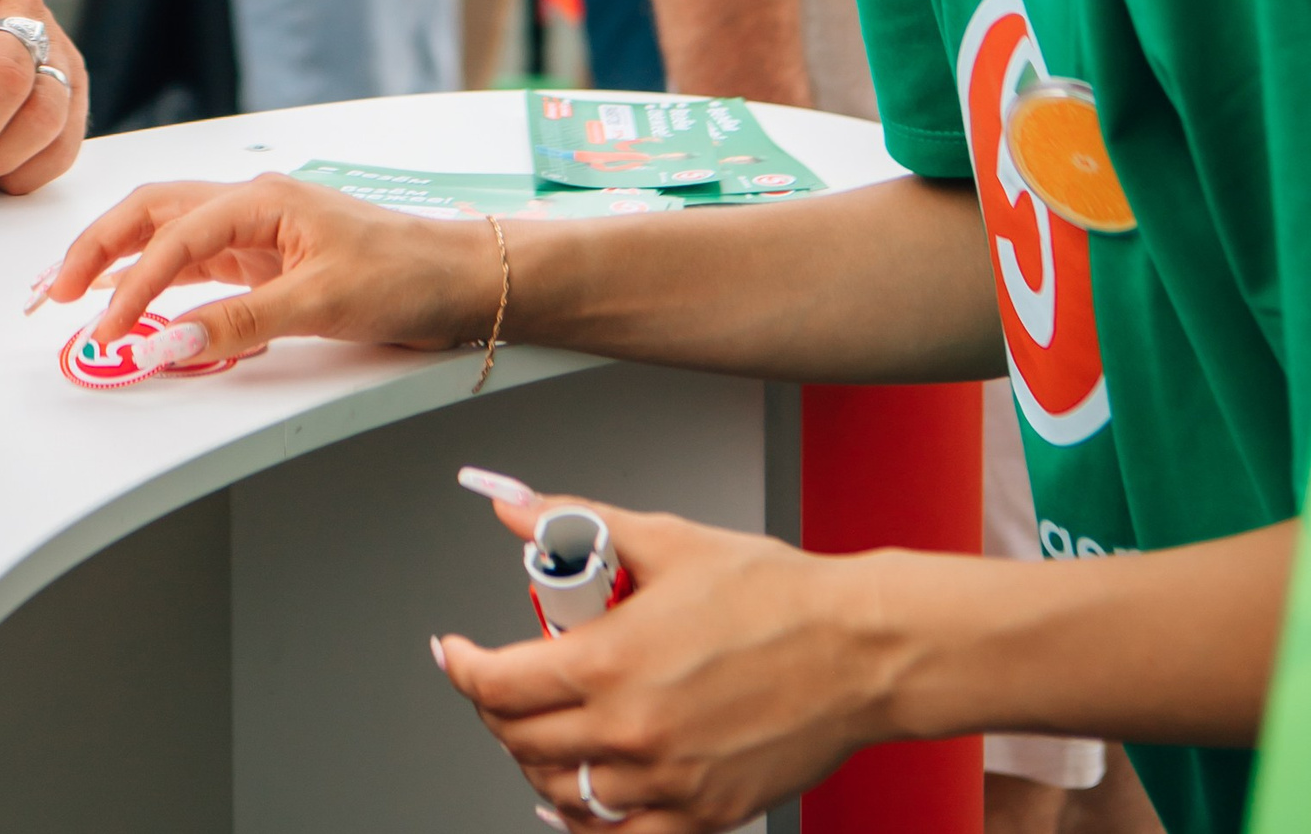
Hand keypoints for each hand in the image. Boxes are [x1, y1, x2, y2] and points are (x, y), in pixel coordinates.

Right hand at [37, 171, 494, 357]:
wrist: (464, 277)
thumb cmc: (408, 274)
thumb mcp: (324, 302)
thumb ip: (241, 322)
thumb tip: (171, 340)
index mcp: (260, 200)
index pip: (172, 240)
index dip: (130, 286)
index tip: (105, 330)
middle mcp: (252, 206)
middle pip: (152, 216)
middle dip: (97, 249)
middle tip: (53, 293)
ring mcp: (260, 233)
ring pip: (168, 234)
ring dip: (119, 259)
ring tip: (73, 291)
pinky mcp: (270, 261)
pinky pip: (198, 264)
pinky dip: (158, 280)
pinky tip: (138, 299)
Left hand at [435, 486, 897, 832]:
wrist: (856, 650)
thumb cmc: (773, 595)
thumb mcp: (665, 537)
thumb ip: (575, 522)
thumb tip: (514, 509)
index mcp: (613, 662)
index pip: (501, 683)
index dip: (462, 668)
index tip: (454, 654)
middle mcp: (632, 731)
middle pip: (521, 742)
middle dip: (494, 711)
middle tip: (494, 685)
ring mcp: (669, 782)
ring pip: (563, 796)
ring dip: (535, 764)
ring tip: (537, 732)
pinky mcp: (705, 814)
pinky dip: (590, 823)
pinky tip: (582, 797)